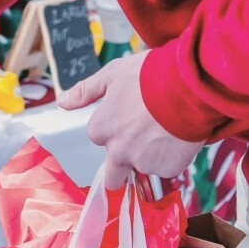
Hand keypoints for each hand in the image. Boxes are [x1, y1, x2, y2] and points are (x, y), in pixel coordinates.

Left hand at [57, 50, 204, 187]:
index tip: (127, 114)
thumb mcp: (111, 75)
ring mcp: (144, 164)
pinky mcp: (169, 170)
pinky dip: (171, 155)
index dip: (114, 125)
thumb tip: (62, 102)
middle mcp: (118, 152)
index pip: (100, 136)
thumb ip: (85, 92)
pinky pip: (167, 167)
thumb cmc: (146, 76)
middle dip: (123, 162)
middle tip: (142, 137)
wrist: (186, 87)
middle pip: (114, 172)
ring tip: (165, 125)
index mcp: (101, 130)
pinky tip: (177, 134)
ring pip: (144, 165)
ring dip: (150, 152)